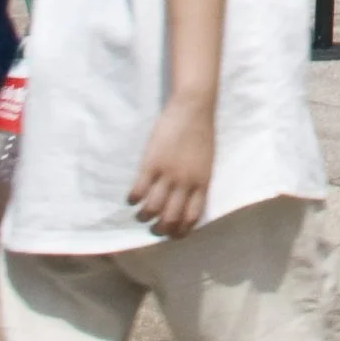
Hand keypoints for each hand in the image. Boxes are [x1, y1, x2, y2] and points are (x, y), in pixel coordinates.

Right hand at [128, 95, 215, 238]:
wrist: (193, 106)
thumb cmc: (201, 132)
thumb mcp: (207, 162)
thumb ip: (198, 182)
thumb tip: (188, 202)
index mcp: (202, 182)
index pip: (191, 218)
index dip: (180, 231)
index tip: (173, 234)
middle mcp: (185, 182)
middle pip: (170, 219)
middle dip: (160, 229)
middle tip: (154, 227)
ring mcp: (168, 173)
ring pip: (152, 209)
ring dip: (144, 216)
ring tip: (142, 213)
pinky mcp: (151, 163)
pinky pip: (138, 191)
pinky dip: (133, 199)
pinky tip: (132, 197)